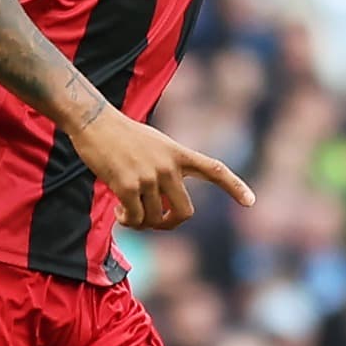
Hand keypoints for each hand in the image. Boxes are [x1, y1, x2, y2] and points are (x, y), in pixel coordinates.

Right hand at [69, 107, 254, 230]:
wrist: (95, 122)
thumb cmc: (123, 135)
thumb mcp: (155, 145)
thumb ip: (167, 170)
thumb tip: (164, 209)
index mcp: (178, 153)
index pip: (214, 168)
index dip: (234, 186)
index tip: (251, 202)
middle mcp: (168, 166)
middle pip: (184, 212)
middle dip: (170, 223)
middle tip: (155, 221)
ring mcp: (149, 176)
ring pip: (155, 218)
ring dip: (141, 221)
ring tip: (127, 210)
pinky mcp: (127, 186)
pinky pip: (135, 218)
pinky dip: (128, 221)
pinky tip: (118, 211)